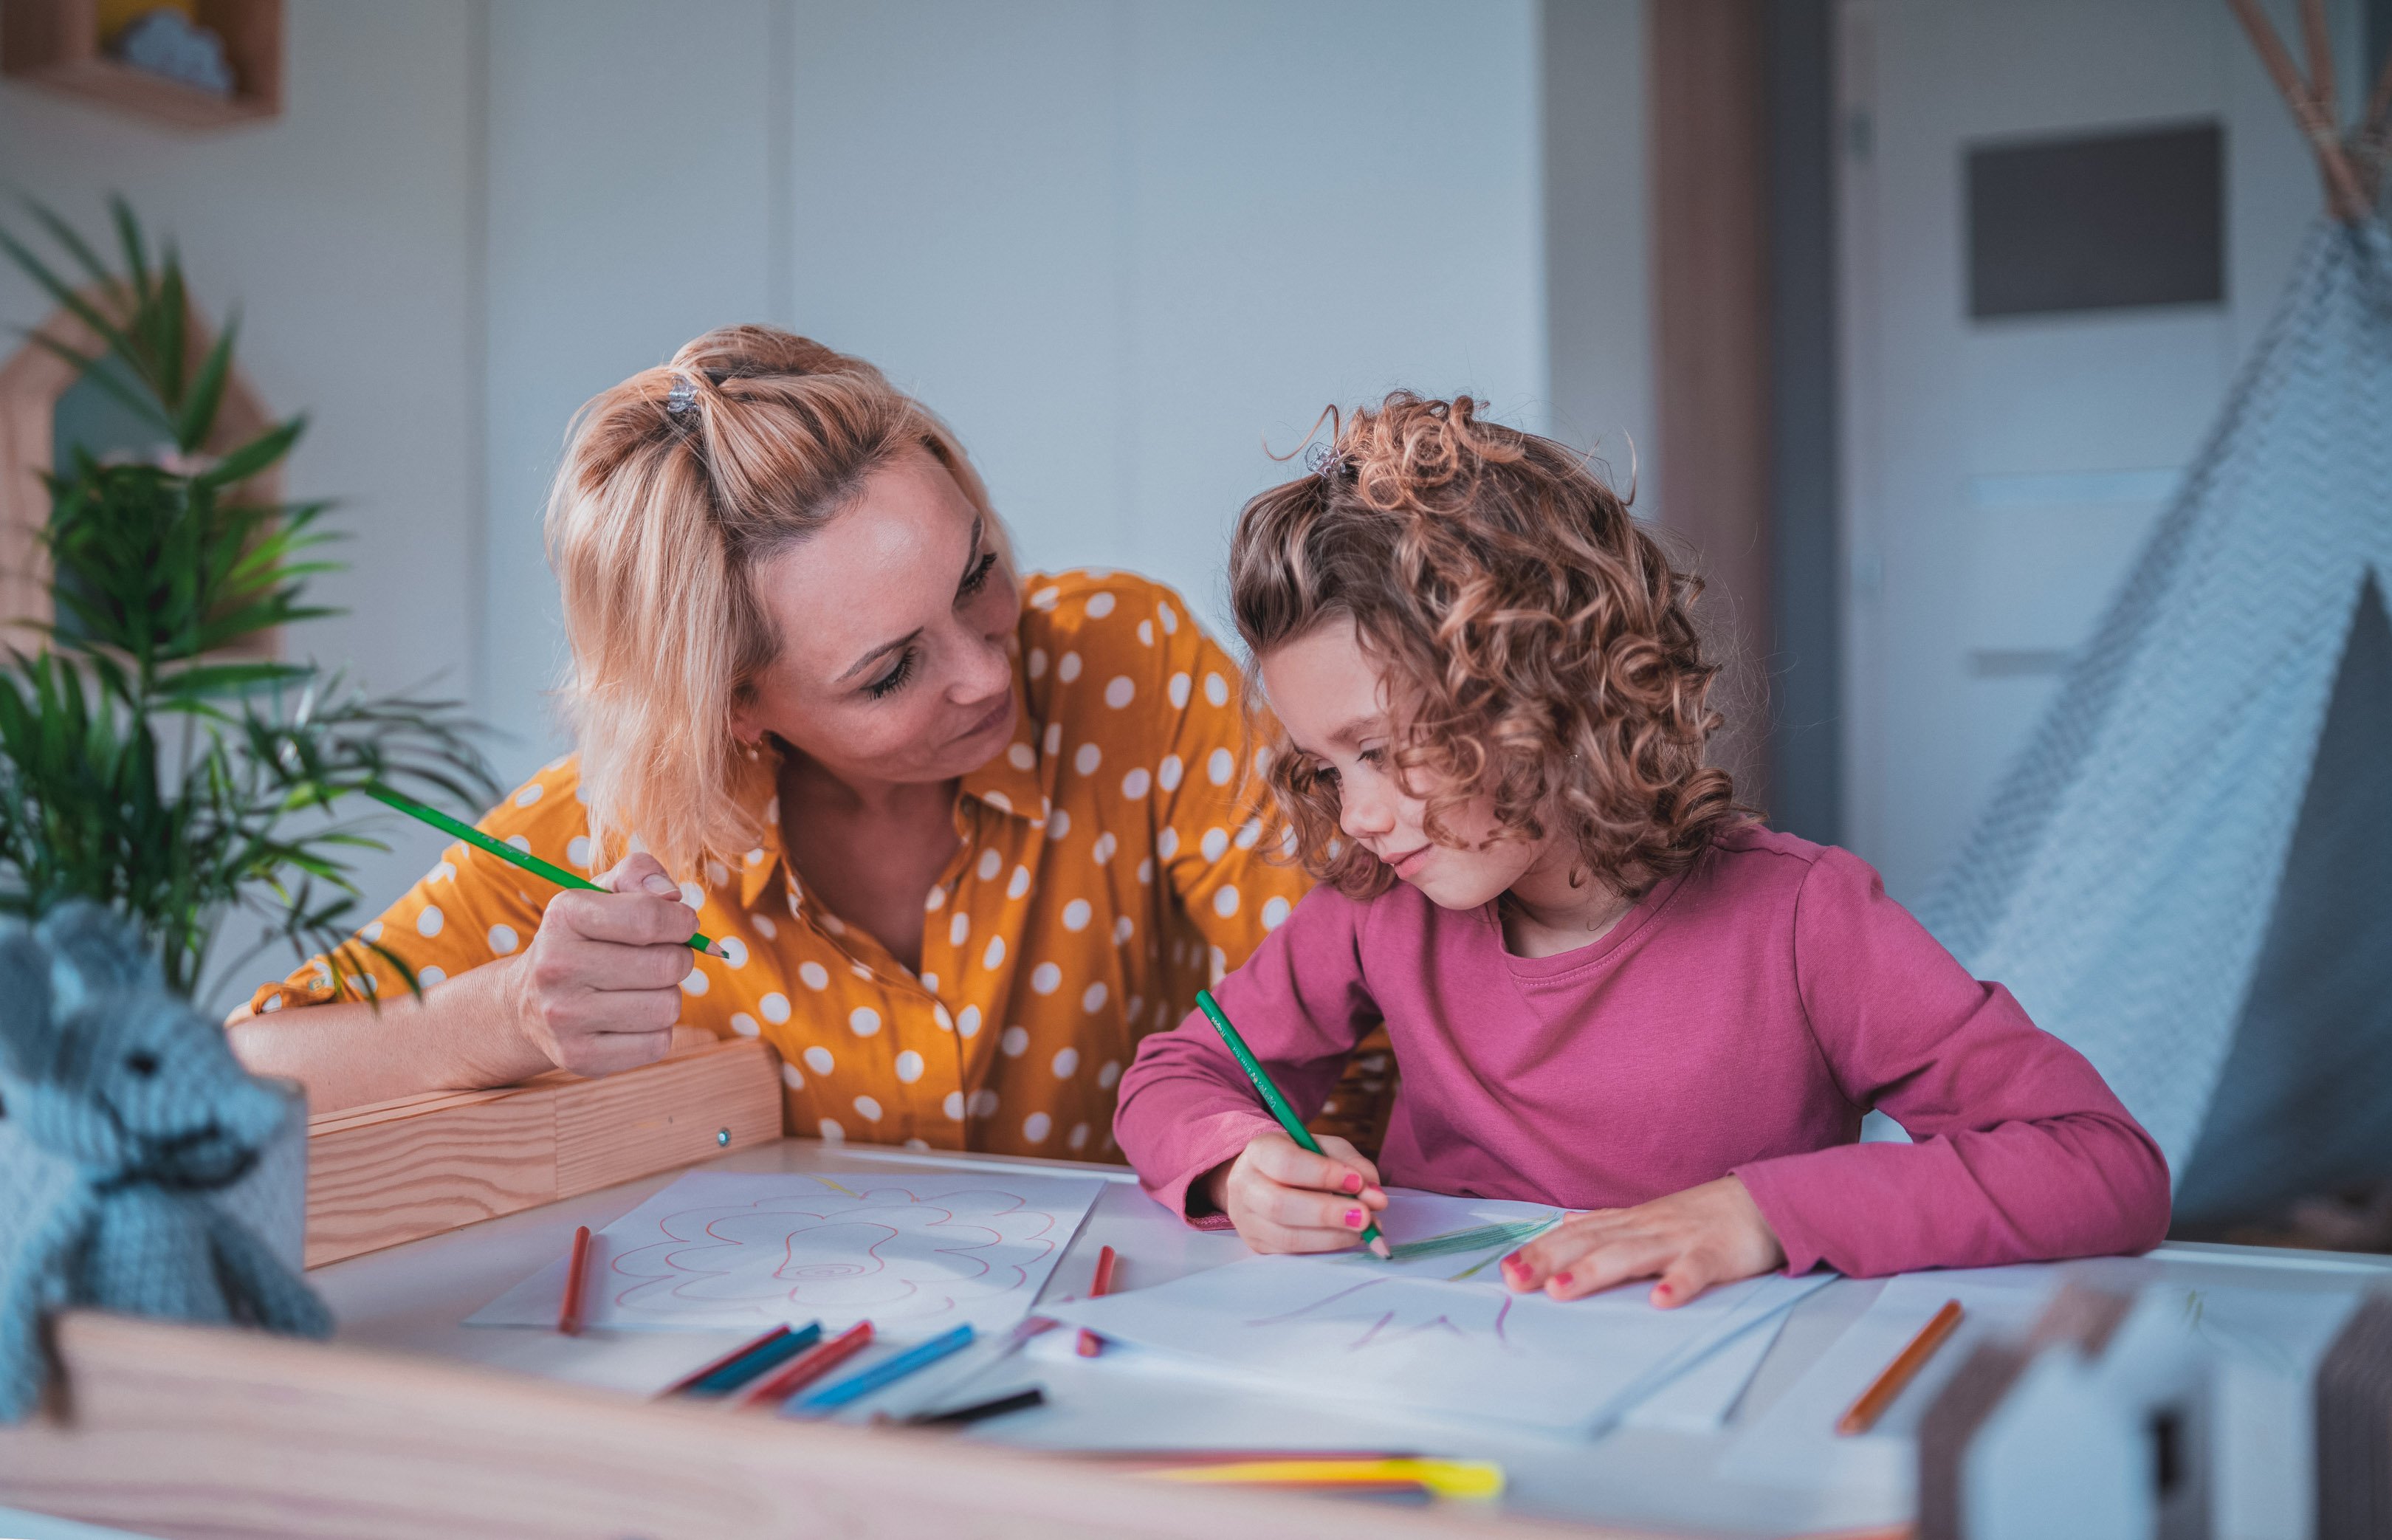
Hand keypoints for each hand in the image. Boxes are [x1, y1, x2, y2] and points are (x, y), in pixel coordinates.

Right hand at [503, 852, 699, 1077]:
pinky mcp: (579, 1058)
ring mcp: (564, 1018)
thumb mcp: (602, 893)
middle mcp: (556, 966)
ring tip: (642, 989)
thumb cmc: (584, 939)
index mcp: (564, 915)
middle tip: (662, 959)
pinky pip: (657, 1044)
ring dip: (668, 996)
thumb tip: (673, 897)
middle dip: (678, 959)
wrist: (527, 1002)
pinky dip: (657, 1031)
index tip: (684, 925)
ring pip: (667, 1007)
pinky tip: (632, 1018)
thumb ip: (640, 874)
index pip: (648, 917)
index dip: (682, 922)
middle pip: (666, 966)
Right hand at [1204, 1132, 1388, 1253]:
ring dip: (1331, 1237)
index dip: (1323, 1175)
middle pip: (1279, 1205)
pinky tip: (1347, 1237)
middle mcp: (1245, 1185)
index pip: (1286, 1164)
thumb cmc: (1302, 1159)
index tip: (1357, 1182)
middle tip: (1364, 1216)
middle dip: (1327, 1213)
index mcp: (1259, 1151)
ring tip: (1362, 1229)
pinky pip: (1292, 1253)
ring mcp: (1247, 1220)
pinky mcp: (1258, 1245)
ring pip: (1286, 1237)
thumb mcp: (1327, 1149)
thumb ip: (1353, 1166)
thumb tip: (1376, 1198)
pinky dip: (1325, 1247)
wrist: (1266, 1178)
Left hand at [1501, 1176, 1784, 1307]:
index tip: (1506, 1270)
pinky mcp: (1717, 1255)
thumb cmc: (1701, 1216)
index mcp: (1629, 1223)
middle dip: (1551, 1261)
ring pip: (1632, 1254)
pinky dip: (1678, 1284)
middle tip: (1515, 1280)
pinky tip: (1659, 1302)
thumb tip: (1565, 1223)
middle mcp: (1647, 1228)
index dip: (1541, 1251)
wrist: (1763, 1200)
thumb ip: (1608, 1224)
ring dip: (1596, 1271)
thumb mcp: (1648, 1217)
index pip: (1576, 1235)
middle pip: (1592, 1243)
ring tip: (1562, 1291)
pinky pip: (1695, 1270)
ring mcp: (1681, 1239)